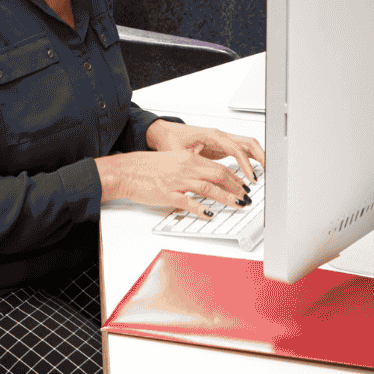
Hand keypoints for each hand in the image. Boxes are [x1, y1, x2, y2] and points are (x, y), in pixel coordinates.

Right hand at [95, 145, 251, 219]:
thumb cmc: (147, 168)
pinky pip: (188, 202)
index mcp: (188, 159)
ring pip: (208, 188)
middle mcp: (185, 168)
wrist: (126, 171)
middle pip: (218, 176)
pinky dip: (201, 208)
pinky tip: (210, 214)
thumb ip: (191, 169)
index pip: (219, 167)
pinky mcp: (168, 194)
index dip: (235, 178)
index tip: (244, 186)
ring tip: (238, 205)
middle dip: (236, 188)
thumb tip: (208, 179)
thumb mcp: (173, 162)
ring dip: (226, 197)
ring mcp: (177, 182)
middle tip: (246, 197)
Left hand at [146, 119, 264, 182]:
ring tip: (266, 173)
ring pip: (247, 145)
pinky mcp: (222, 146)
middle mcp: (220, 135)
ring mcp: (222, 139)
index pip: (236, 148)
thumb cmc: (170, 141)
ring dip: (258, 157)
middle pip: (248, 142)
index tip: (251, 178)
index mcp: (211, 136)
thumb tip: (206, 182)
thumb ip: (193, 167)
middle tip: (269, 173)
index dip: (246, 164)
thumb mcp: (179, 156)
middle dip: (261, 157)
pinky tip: (255, 171)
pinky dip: (251, 159)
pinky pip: (242, 150)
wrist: (163, 133)